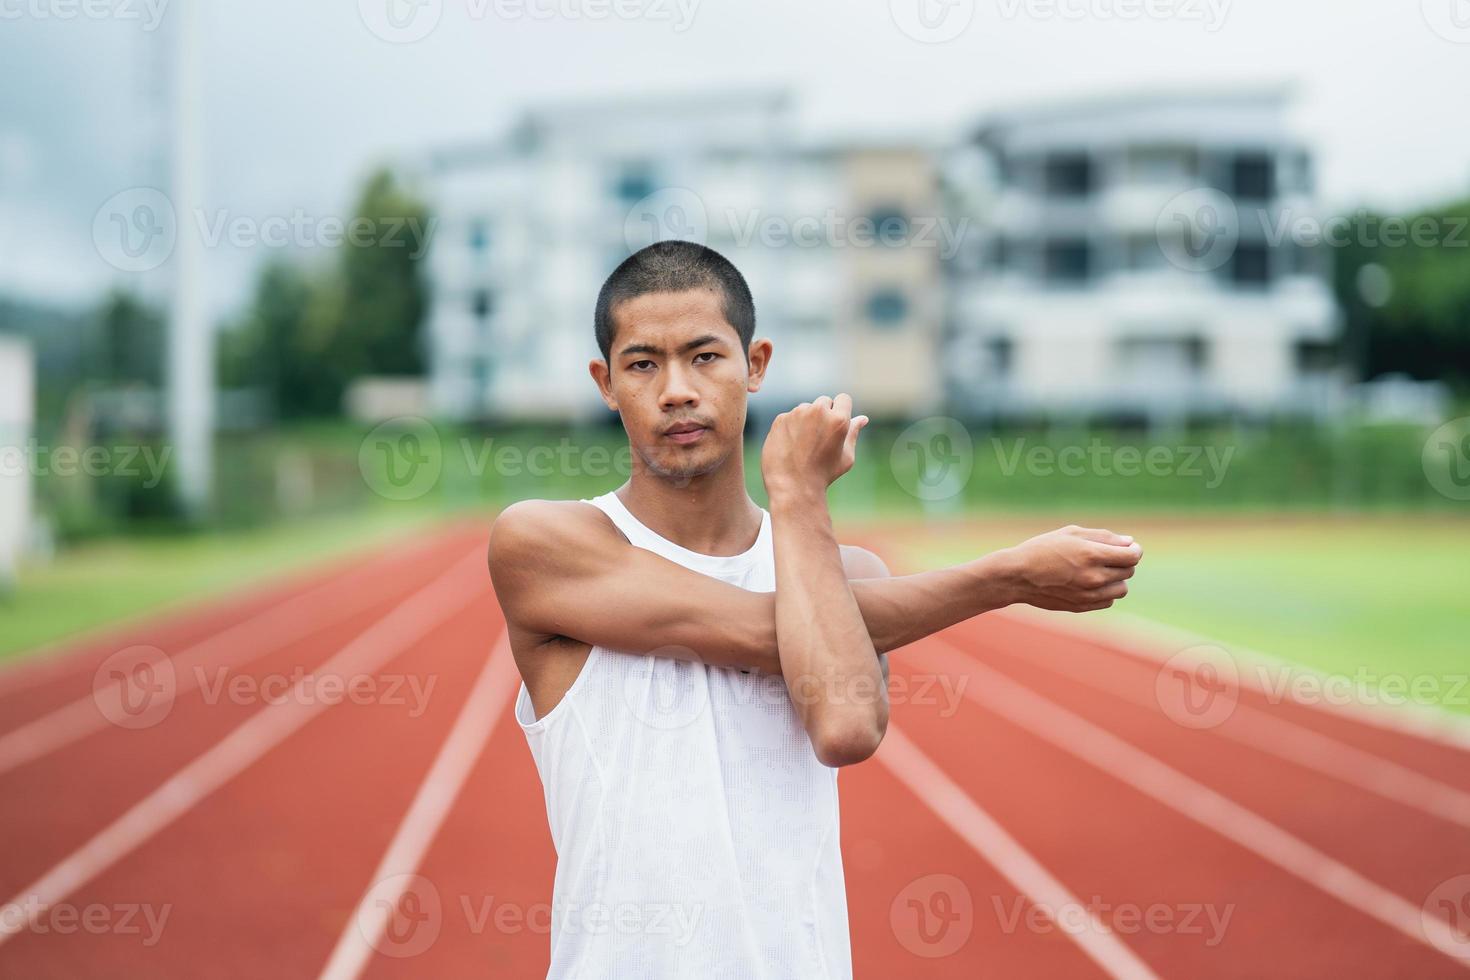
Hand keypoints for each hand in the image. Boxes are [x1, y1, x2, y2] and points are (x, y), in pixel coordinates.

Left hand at [762, 394, 868, 501]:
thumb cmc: (823, 475)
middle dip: (824, 415)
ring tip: (804, 445)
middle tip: (820, 438)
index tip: (836, 423)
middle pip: (824, 402)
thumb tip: (863, 419)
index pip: (843, 398)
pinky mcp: (780, 419)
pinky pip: (789, 418)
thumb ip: (854, 433)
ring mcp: (797, 414)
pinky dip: (791, 427)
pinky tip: (791, 446)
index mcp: (838, 419)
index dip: (841, 410)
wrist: (792, 486)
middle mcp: (818, 411)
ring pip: (805, 409)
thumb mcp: (846, 457)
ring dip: (806, 420)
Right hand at [1000, 525, 1142, 612]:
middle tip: (1108, 556)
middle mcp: (1093, 577)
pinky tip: (1090, 582)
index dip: (1135, 550)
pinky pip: (1108, 601)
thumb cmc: (1042, 549)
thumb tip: (1128, 542)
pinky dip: (1105, 592)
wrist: (1017, 576)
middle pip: (1129, 571)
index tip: (1129, 547)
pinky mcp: (1082, 607)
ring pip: (1122, 589)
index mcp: (1091, 555)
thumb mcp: (1071, 533)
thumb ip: (1103, 536)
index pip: (1132, 556)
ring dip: (1117, 579)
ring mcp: (1088, 595)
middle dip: (1124, 562)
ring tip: (1099, 570)